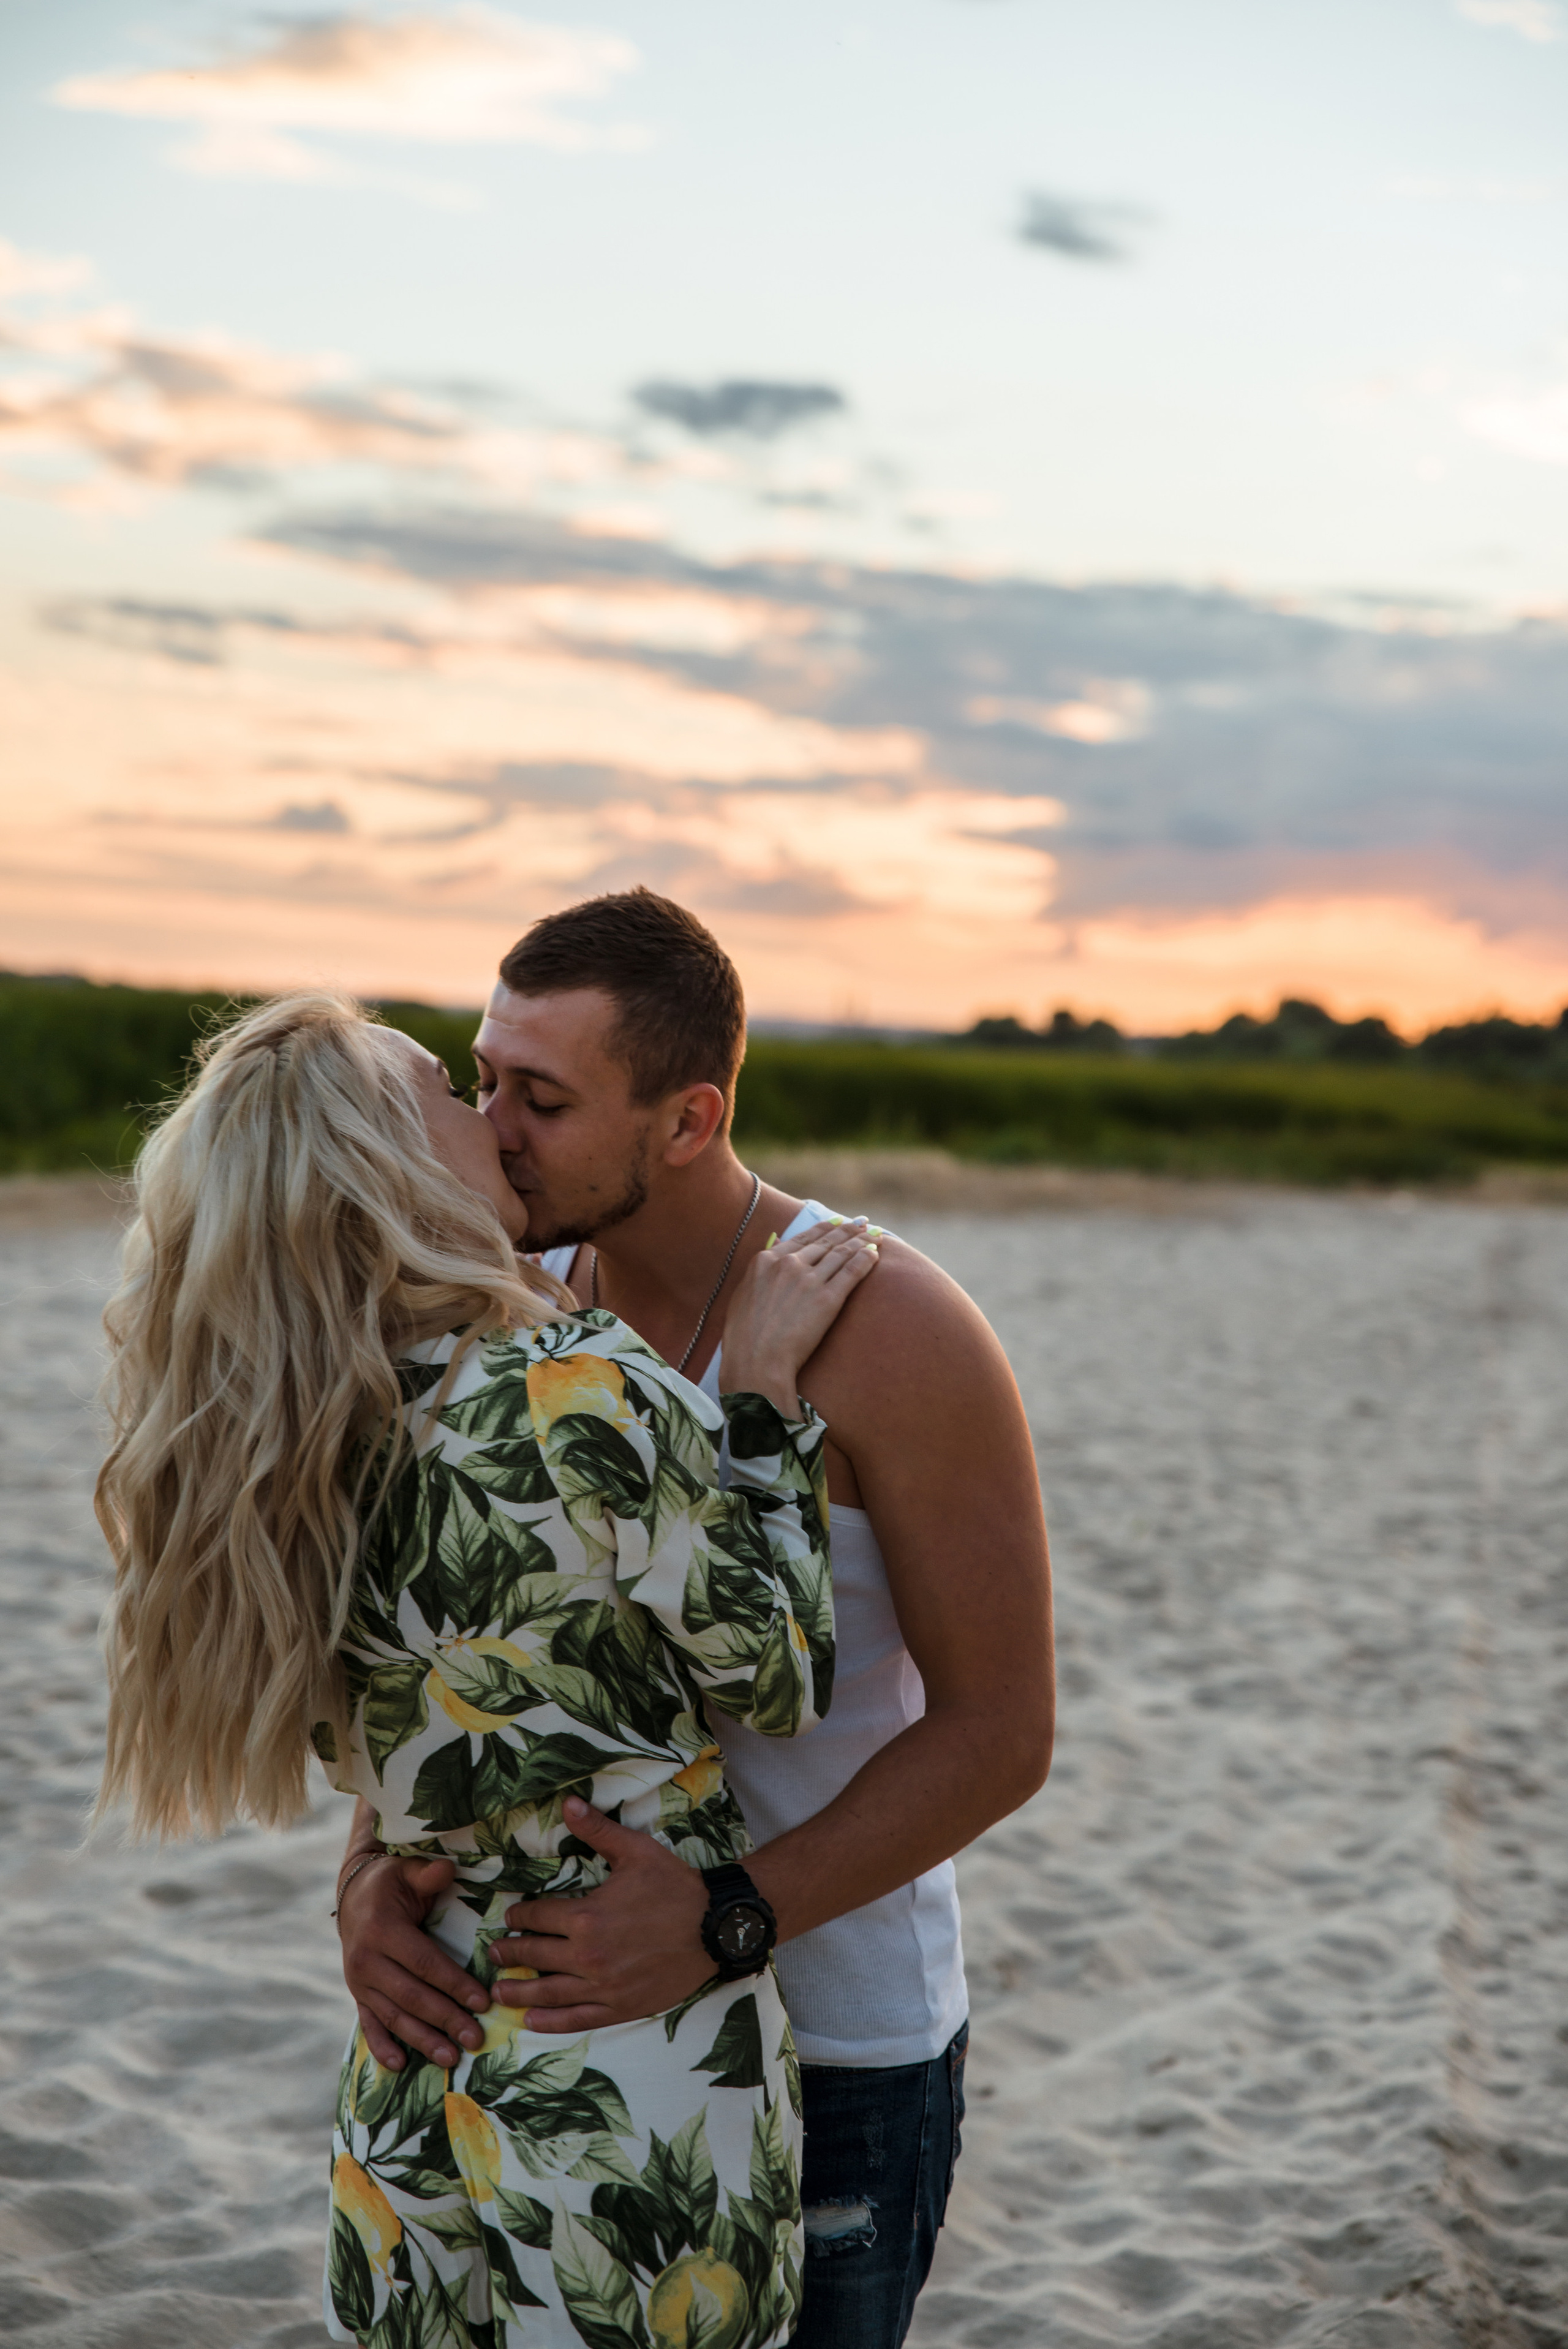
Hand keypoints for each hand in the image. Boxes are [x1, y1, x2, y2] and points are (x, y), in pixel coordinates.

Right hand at [337, 1852, 490, 2070]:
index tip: (483, 2001)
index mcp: (382, 1929)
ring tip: (450, 2059)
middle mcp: (366, 1960)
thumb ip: (428, 1874)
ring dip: (422, 2040)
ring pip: (394, 2016)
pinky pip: (369, 2024)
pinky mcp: (357, 1994)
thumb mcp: (407, 1870)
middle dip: (446, 2019)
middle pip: (412, 1996)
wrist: (353, 1896)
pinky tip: (399, 2066)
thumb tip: (449, 1869)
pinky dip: (382, 2046)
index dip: (453, 1983)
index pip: (424, 1963)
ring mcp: (359, 1981)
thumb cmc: (390, 1883)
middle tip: (476, 2039)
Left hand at [489, 1796, 711, 2032]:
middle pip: (536, 1956)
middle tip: (494, 1954)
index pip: (538, 1918)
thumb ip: (597, 1830)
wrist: (715, 1926)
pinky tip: (531, 2021)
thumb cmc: (674, 1886)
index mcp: (586, 1917)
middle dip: (511, 1954)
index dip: (520, 1918)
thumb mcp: (635, 1851)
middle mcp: (588, 1956)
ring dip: (519, 1992)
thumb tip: (568, 1803)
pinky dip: (551, 2021)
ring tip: (499, 1992)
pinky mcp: (620, 2007)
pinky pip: (577, 2019)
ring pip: (548, 1992)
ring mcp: (603, 1987)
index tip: (510, 1919)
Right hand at [721, 1217, 878, 1411]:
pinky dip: (866, 1259)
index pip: (803, 1238)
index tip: (837, 1222)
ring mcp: (809, 1280)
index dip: (824, 1228)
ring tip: (875, 1235)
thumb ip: (761, 1271)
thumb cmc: (744, 1336)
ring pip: (842, 1253)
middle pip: (826, 1242)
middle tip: (863, 1223)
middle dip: (848, 1230)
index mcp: (766, 1260)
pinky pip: (852, 1272)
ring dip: (861, 1241)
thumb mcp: (744, 1294)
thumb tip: (773, 1248)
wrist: (756, 1360)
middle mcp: (789, 1264)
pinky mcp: (828, 1298)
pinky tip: (876, 1253)